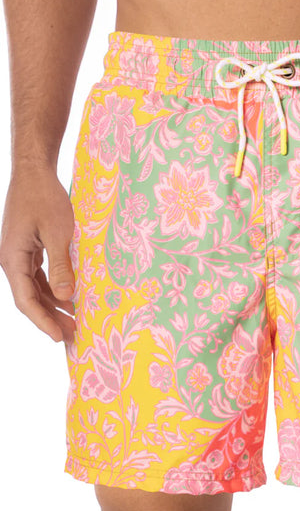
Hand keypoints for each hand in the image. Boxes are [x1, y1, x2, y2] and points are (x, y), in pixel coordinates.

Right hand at [0, 166, 75, 343]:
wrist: (35, 172)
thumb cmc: (44, 197)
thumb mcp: (58, 232)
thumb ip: (61, 265)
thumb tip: (66, 296)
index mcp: (13, 259)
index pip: (26, 300)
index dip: (43, 321)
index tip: (59, 338)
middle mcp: (12, 261)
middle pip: (30, 299)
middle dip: (50, 319)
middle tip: (73, 336)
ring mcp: (20, 255)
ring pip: (35, 289)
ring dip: (54, 306)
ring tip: (75, 322)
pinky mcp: (30, 249)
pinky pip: (40, 276)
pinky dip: (54, 288)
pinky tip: (71, 297)